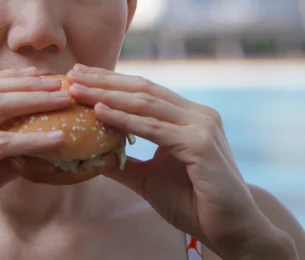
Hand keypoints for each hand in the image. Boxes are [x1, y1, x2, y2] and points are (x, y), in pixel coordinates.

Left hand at [67, 65, 290, 258]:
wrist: (232, 231)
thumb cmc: (194, 203)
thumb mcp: (149, 179)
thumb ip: (124, 163)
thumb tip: (93, 155)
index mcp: (188, 117)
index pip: (144, 91)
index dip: (111, 81)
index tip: (80, 76)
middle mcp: (197, 114)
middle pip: (142, 90)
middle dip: (104, 80)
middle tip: (72, 74)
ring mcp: (201, 126)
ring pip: (146, 103)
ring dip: (107, 95)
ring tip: (77, 90)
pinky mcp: (200, 144)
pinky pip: (154, 129)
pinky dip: (125, 119)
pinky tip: (100, 111)